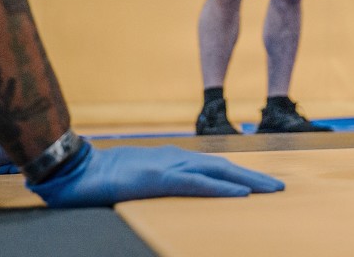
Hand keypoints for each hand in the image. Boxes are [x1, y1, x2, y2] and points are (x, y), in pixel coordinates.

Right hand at [28, 142, 284, 207]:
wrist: (73, 169)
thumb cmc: (100, 177)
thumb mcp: (136, 178)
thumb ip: (156, 179)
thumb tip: (171, 185)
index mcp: (172, 159)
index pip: (213, 167)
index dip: (239, 175)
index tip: (262, 184)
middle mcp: (176, 158)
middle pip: (224, 166)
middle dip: (254, 177)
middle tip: (280, 188)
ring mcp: (168, 166)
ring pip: (218, 172)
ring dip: (248, 180)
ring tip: (271, 189)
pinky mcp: (159, 178)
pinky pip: (197, 183)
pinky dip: (222, 188)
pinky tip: (241, 193)